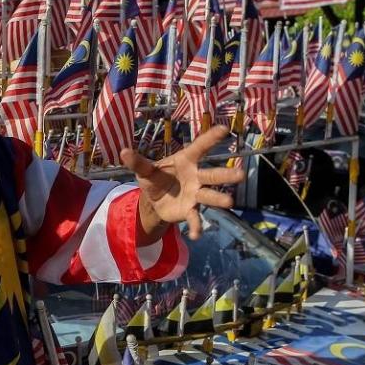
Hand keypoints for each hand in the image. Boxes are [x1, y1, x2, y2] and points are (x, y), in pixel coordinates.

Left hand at [120, 125, 244, 242]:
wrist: (154, 201)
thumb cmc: (155, 179)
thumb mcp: (145, 171)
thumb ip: (138, 162)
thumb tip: (123, 152)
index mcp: (186, 161)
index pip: (199, 148)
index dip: (210, 138)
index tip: (224, 129)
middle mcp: (196, 176)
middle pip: (212, 175)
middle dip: (226, 175)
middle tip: (241, 174)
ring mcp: (196, 194)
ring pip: (209, 196)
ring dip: (219, 199)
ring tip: (229, 202)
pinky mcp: (190, 210)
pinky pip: (195, 218)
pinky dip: (196, 226)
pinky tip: (197, 235)